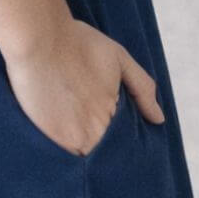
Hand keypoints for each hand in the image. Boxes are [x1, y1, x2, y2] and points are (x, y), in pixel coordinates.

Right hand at [4, 16, 165, 156]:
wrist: (39, 39)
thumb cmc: (77, 43)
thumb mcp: (119, 58)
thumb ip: (142, 88)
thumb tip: (159, 119)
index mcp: (115, 115)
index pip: (122, 142)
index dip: (116, 139)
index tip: (107, 129)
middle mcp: (97, 132)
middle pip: (102, 151)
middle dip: (98, 144)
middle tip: (83, 125)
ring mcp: (73, 138)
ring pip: (83, 156)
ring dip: (80, 149)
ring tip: (69, 128)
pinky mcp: (51, 139)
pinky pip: (61, 157)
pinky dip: (61, 153)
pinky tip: (56, 131)